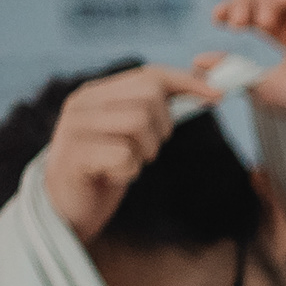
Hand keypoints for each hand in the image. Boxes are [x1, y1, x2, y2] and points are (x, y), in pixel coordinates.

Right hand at [44, 61, 225, 239]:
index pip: (150, 75)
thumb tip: (205, 87)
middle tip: (146, 149)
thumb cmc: (105, 170)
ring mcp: (74, 127)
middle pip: (150, 97)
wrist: (67, 210)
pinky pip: (124, 155)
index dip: (188, 83)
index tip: (218, 97)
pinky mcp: (74, 155)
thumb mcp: (132, 134)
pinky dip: (129, 171)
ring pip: (139, 123)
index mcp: (96, 93)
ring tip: (126, 162)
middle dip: (163, 128)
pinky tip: (112, 176)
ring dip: (145, 151)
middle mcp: (82, 103)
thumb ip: (156, 109)